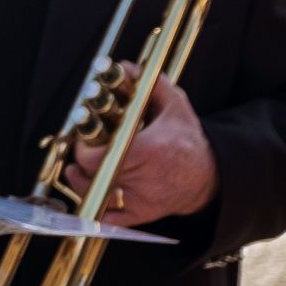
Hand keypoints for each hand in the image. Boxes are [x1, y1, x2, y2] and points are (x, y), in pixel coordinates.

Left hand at [63, 64, 218, 226]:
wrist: (209, 177)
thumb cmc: (188, 141)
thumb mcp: (175, 107)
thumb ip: (152, 85)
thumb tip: (128, 65)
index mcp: (148, 151)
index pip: (97, 156)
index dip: (84, 148)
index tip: (85, 137)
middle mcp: (142, 178)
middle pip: (92, 174)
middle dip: (81, 162)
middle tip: (80, 151)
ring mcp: (140, 199)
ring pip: (95, 197)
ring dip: (81, 184)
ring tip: (76, 171)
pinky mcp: (141, 215)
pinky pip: (110, 220)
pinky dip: (95, 212)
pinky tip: (88, 195)